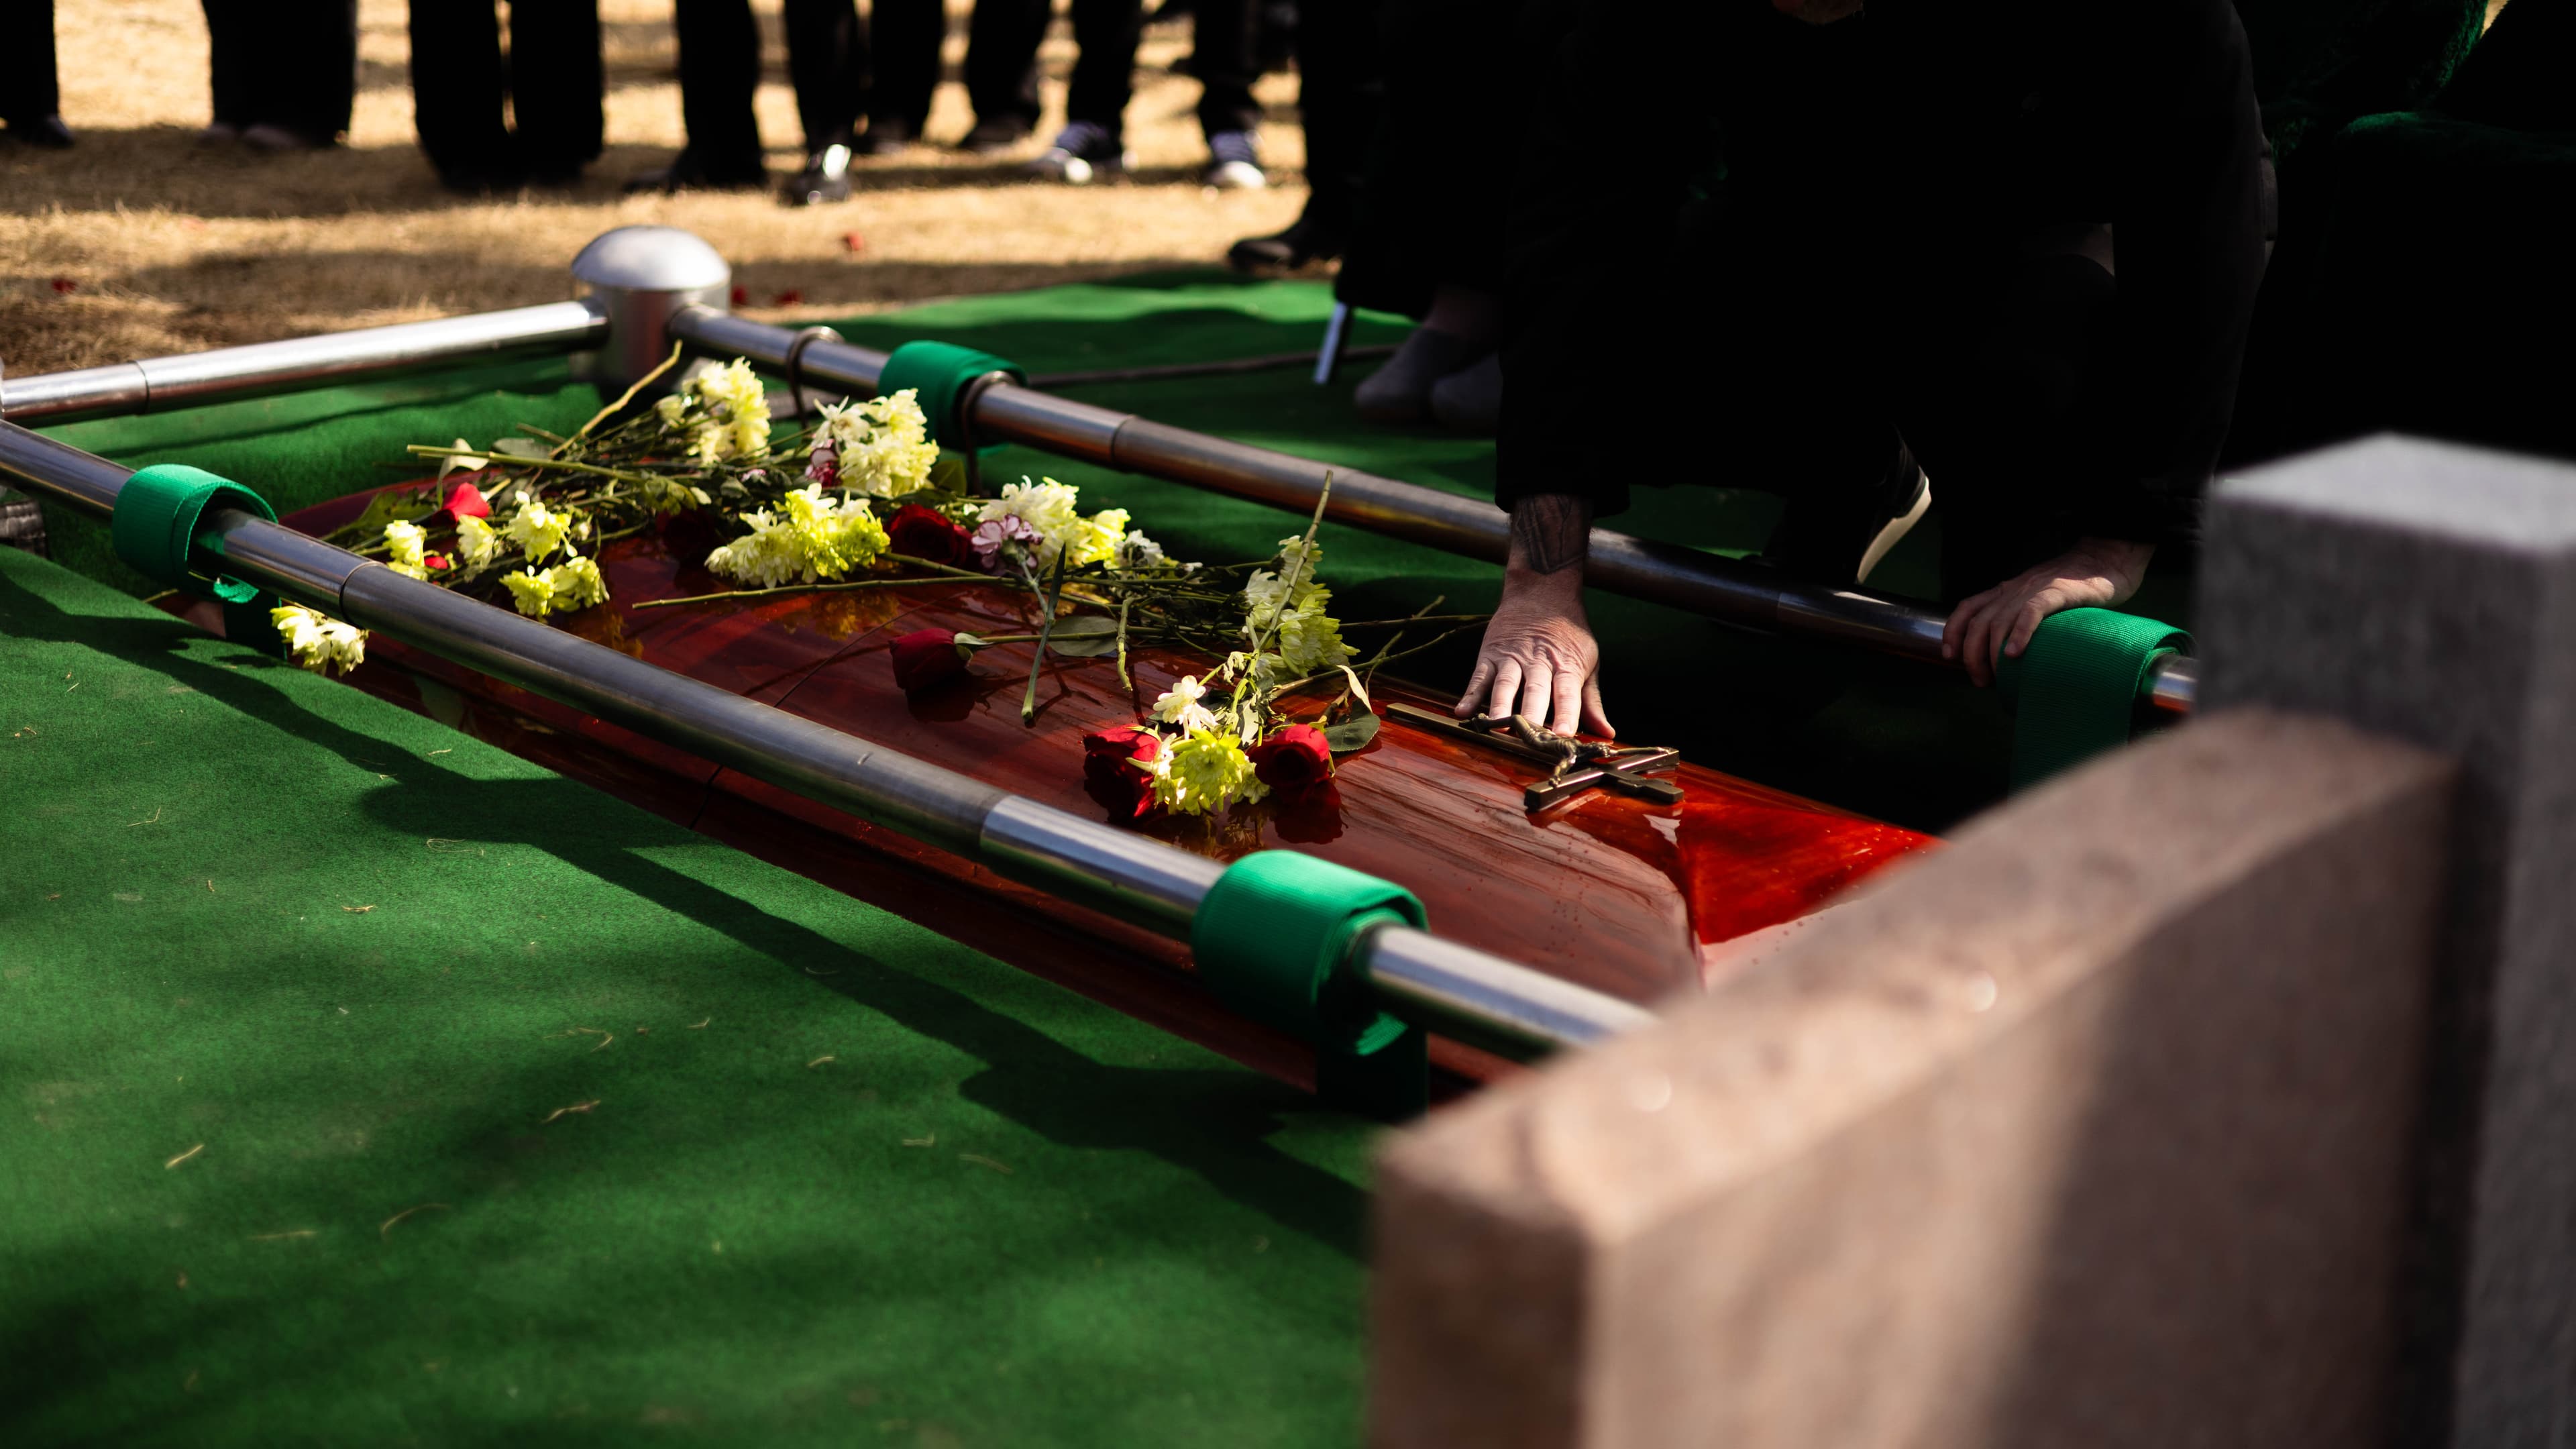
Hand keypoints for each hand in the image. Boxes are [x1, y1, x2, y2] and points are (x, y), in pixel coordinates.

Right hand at [1454, 567, 1613, 736]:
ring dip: (1501, 706)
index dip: (1566, 713)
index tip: (1564, 734)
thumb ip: (1592, 701)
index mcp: (1566, 665)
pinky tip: (1463, 712)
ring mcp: (1511, 657)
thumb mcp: (1588, 660)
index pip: (1567, 693)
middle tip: (1529, 738)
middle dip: (1532, 714)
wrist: (1542, 591)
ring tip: (1497, 726)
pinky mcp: (1490, 654)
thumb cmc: (1568, 634)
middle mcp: (1538, 661)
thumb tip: (1607, 734)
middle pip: (1535, 690)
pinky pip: (1479, 677)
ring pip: (1505, 684)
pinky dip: (1470, 694)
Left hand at [1942, 535, 2155, 686]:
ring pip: (1999, 621)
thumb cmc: (2075, 588)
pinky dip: (2020, 634)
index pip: (1967, 608)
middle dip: (1972, 656)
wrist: (2107, 560)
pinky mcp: (2058, 591)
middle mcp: (2014, 590)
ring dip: (1992, 654)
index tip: (1950, 657)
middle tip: (1981, 681)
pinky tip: (2015, 654)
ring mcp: (2034, 589)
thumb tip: (2010, 656)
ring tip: (1998, 678)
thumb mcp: (2037, 599)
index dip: (1953, 632)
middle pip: (1979, 623)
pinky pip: (2032, 612)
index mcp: (2006, 591)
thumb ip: (2021, 618)